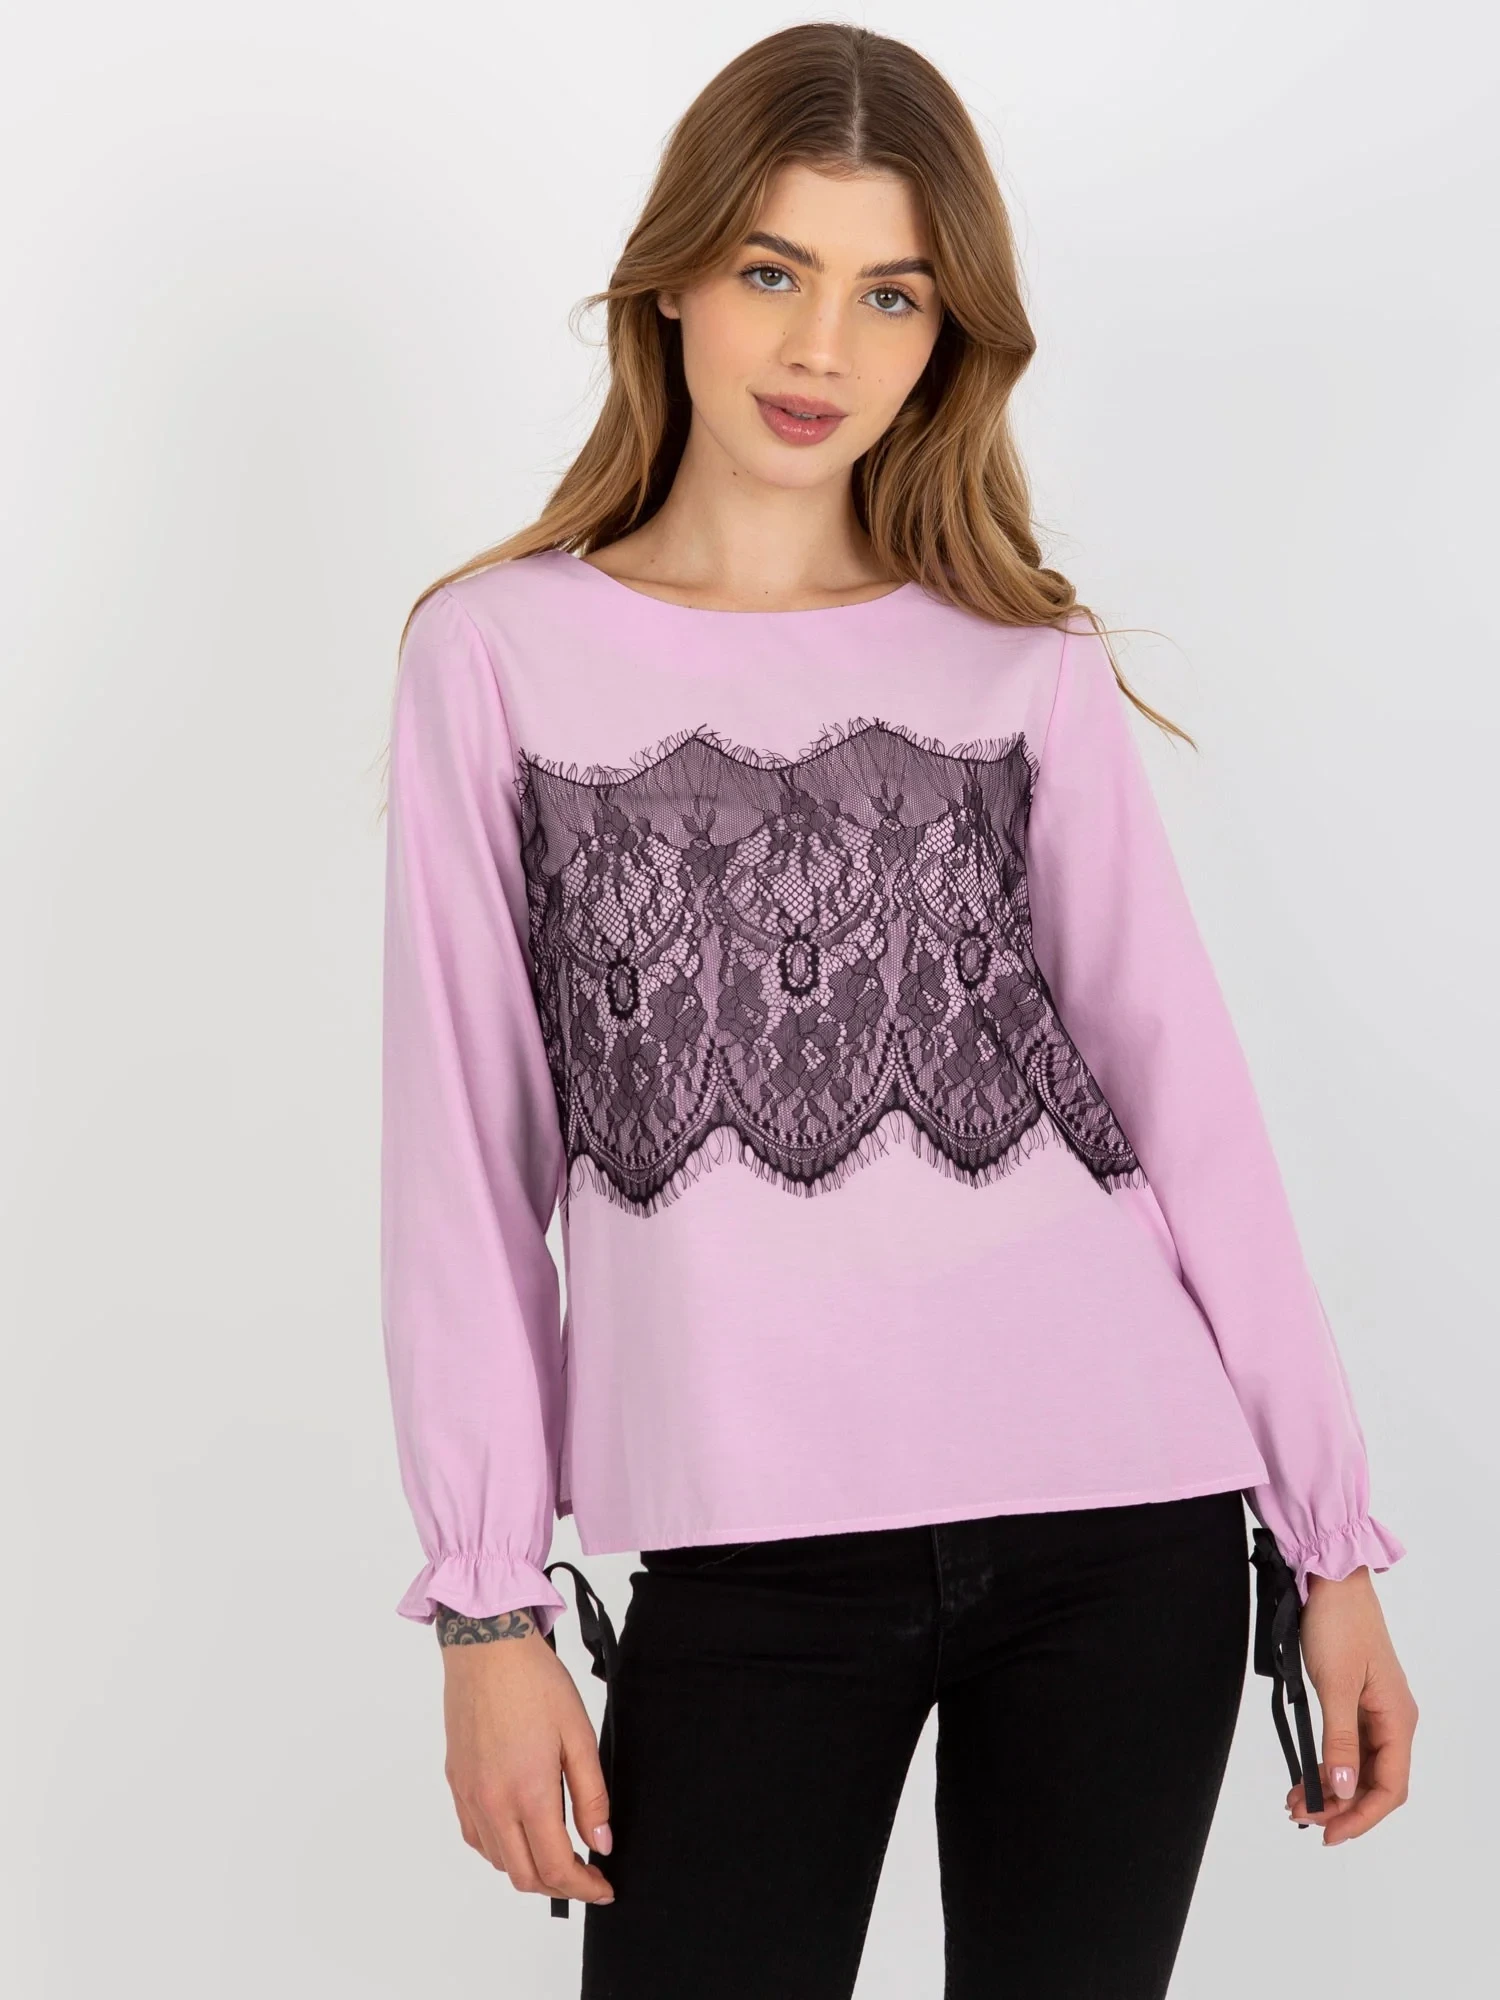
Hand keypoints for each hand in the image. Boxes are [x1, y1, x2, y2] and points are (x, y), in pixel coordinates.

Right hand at [437, 1604, 615, 1904]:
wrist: (486, 1646)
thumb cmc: (535, 1682)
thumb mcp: (579, 1734)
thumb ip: (591, 1795)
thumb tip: (601, 1843)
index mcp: (528, 1792)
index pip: (556, 1868)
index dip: (584, 1888)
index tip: (604, 1887)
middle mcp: (493, 1802)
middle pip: (524, 1877)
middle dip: (560, 1888)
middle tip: (586, 1876)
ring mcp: (470, 1795)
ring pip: (498, 1861)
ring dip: (530, 1869)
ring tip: (558, 1852)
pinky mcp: (457, 1783)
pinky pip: (476, 1837)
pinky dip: (501, 1850)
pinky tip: (521, 1831)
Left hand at [1288, 1566, 1417, 1845]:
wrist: (1330, 1579)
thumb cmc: (1339, 1623)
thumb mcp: (1335, 1685)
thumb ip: (1339, 1740)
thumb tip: (1342, 1789)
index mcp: (1397, 1719)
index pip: (1390, 1787)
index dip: (1362, 1816)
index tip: (1330, 1833)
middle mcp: (1391, 1719)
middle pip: (1373, 1782)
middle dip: (1339, 1806)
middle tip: (1301, 1817)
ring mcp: (1373, 1710)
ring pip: (1357, 1766)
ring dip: (1330, 1788)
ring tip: (1295, 1801)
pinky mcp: (1354, 1699)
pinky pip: (1346, 1744)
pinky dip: (1327, 1763)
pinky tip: (1305, 1775)